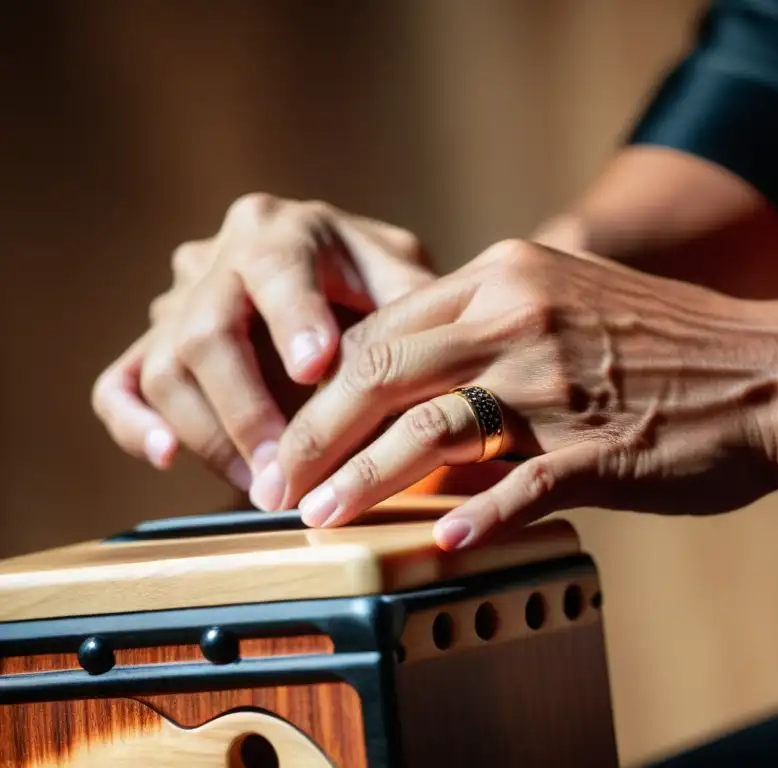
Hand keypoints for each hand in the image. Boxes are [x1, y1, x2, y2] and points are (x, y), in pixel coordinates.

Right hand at [91, 193, 434, 493]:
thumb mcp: (405, 276)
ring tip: (262, 484)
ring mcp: (177, 301)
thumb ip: (413, 309)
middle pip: (206, 333)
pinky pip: (119, 385)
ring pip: (163, 369)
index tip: (316, 370)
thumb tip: (423, 364)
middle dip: (247, 410)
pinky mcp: (153, 345)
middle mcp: (217, 257)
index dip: (294, 320)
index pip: (276, 269)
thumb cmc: (377, 280)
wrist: (333, 274)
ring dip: (209, 436)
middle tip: (285, 469)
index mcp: (282, 228)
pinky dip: (135, 425)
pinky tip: (170, 456)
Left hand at [260, 239, 777, 548]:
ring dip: (365, 478)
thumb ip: (491, 326)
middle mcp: (521, 316)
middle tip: (274, 482)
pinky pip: (522, 481)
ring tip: (319, 517)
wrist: (776, 372)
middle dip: (317, 434)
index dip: (324, 385)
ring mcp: (559, 382)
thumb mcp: (570, 299)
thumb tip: (417, 382)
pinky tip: (440, 538)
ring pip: (431, 428)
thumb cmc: (671, 344)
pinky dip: (477, 511)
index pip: (383, 327)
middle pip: (384, 373)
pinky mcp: (601, 448)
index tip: (290, 428)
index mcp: (507, 273)